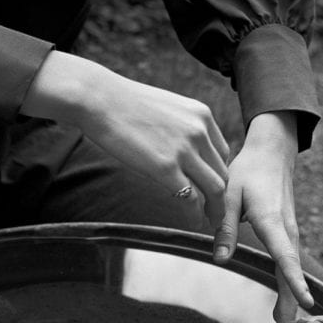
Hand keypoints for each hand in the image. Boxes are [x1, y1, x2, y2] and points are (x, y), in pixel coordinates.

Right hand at [21, 50, 229, 226]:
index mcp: (201, 115)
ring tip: (210, 222)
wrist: (100, 100)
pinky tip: (192, 222)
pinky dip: (195, 215)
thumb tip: (178, 146)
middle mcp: (199, 132)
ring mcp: (184, 150)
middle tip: (215, 212)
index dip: (219, 173)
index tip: (211, 188)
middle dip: (221, 196)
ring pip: (215, 188)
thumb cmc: (123, 104)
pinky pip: (191, 198)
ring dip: (215, 209)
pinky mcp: (166, 167)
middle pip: (222, 172)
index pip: (222, 152)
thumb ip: (180, 127)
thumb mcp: (165, 108)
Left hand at [212, 111, 313, 322]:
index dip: (294, 282)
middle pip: (290, 277)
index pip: (285, 258)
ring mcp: (289, 235)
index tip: (307, 305)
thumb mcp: (228, 195)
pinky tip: (281, 309)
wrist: (272, 151)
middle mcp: (286, 232)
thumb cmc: (248, 170)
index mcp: (272, 222)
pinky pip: (287, 267)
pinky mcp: (286, 235)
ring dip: (288, 305)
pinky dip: (286, 290)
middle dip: (290, 310)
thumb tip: (219, 261)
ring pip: (290, 275)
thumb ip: (225, 228)